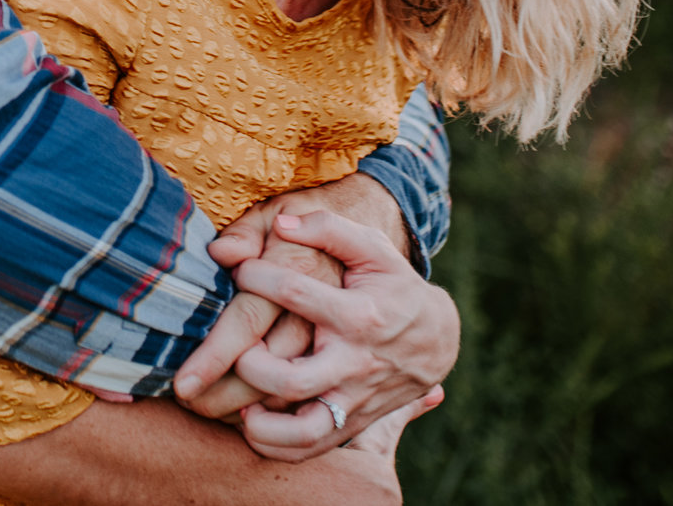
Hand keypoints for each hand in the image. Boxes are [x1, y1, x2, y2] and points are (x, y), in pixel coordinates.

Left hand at [175, 174, 414, 424]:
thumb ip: (328, 229)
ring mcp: (353, 400)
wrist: (436, 339)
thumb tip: (281, 224)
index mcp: (359, 314)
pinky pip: (308, 448)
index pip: (296, 293)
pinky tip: (251, 420)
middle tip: (236, 343)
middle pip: (294, 377)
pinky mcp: (350, 424)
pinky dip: (274, 444)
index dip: (257, 275)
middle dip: (251, 362)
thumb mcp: (371, 248)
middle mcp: (355, 363)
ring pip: (304, 429)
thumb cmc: (392, 285)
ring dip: (261, 421)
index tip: (239, 269)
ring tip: (238, 397)